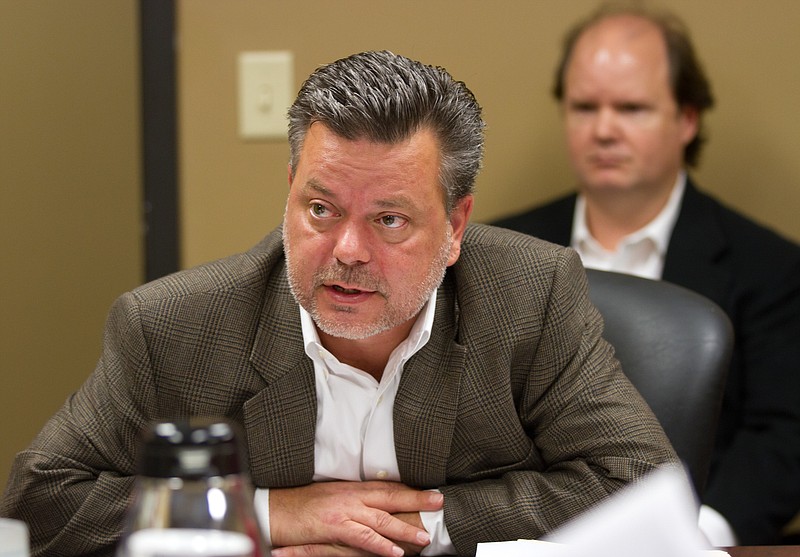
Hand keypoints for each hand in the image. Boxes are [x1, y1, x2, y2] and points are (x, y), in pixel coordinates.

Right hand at [269, 481, 442, 556]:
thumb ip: (355, 499)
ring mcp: (344, 510)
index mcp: (352, 488)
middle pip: (390, 496)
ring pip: (381, 518)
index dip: (410, 489)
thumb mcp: (333, 496)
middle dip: (416, 500)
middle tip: (439, 502)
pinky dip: (379, 544)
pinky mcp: (334, 526)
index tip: (431, 492)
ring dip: (404, 527)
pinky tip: (394, 551)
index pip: (387, 487)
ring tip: (424, 536)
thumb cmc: (301, 504)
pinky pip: (361, 537)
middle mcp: (352, 496)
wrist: (275, 508)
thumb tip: (376, 504)